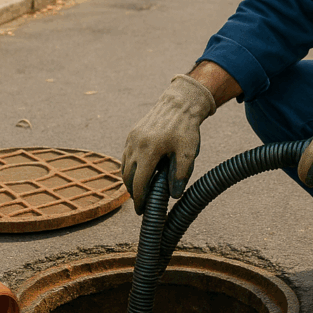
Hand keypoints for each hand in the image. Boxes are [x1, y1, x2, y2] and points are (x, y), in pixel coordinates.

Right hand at [122, 74, 215, 211]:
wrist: (180, 102)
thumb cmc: (186, 127)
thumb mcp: (188, 151)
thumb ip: (181, 174)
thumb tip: (174, 195)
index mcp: (149, 151)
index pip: (139, 183)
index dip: (139, 199)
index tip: (141, 210)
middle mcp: (136, 145)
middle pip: (128, 177)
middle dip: (133, 192)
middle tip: (142, 203)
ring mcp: (132, 139)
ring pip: (124, 167)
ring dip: (130, 181)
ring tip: (140, 190)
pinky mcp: (132, 134)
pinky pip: (125, 156)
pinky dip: (129, 168)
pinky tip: (139, 173)